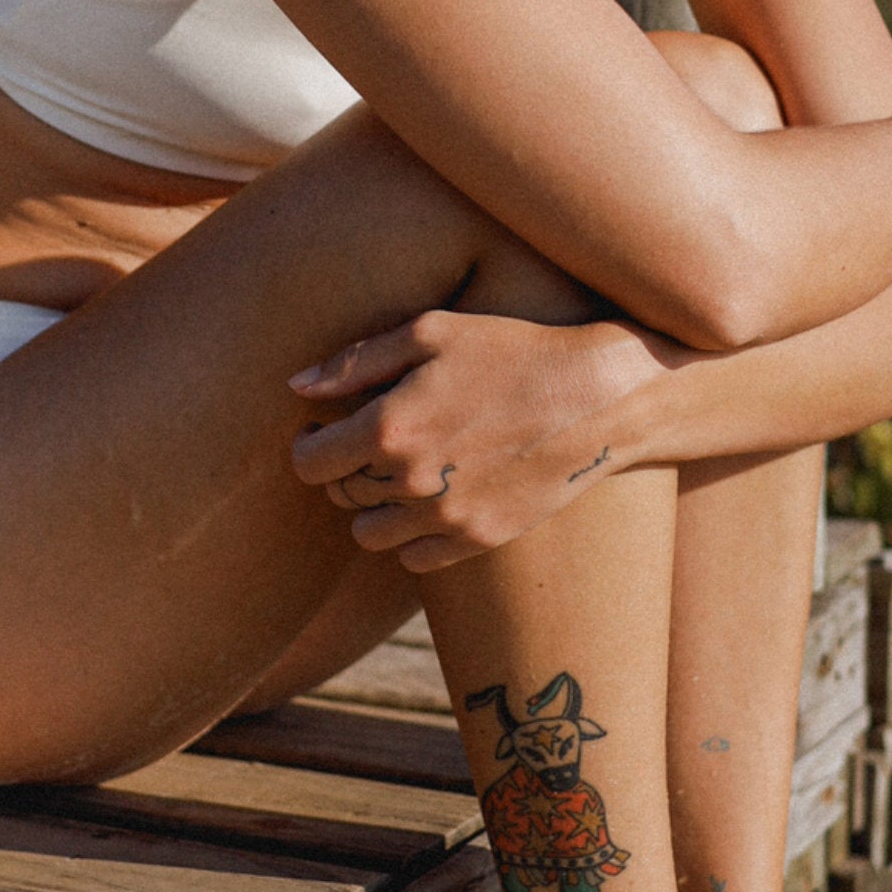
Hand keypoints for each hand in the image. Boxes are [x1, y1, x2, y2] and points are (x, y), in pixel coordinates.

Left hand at [287, 311, 660, 569]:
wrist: (597, 399)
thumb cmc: (512, 352)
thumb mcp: (432, 332)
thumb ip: (356, 361)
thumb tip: (295, 386)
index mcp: (389, 428)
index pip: (310, 462)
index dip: (308, 444)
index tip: (323, 430)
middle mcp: (410, 482)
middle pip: (340, 495)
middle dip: (345, 468)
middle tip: (372, 442)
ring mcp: (445, 518)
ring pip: (369, 535)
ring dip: (374, 506)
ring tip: (403, 472)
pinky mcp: (478, 540)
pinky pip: (414, 559)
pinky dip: (412, 535)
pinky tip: (434, 498)